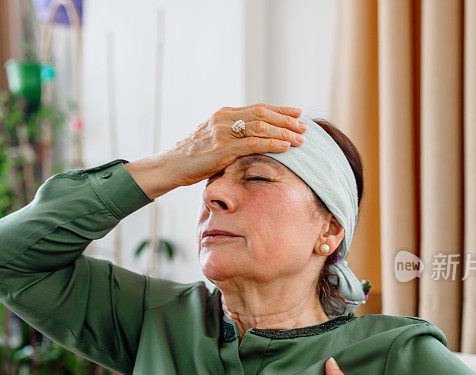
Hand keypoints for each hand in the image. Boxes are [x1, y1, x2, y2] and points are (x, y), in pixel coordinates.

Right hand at [126, 103, 308, 197]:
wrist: (171, 166)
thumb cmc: (193, 157)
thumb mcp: (214, 141)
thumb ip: (232, 136)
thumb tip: (254, 140)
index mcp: (224, 114)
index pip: (258, 108)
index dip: (280, 110)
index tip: (298, 113)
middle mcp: (224, 119)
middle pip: (262, 114)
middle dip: (286, 120)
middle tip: (304, 127)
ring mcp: (222, 133)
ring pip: (260, 127)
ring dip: (284, 132)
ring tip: (300, 139)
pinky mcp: (221, 149)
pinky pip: (252, 144)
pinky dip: (271, 143)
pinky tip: (285, 146)